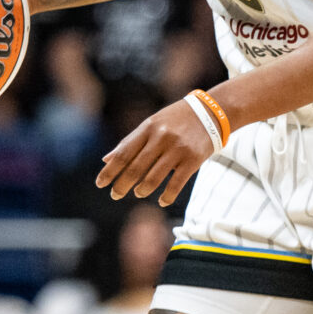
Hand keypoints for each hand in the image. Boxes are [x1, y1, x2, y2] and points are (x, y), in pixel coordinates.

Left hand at [97, 97, 214, 206]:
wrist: (212, 112)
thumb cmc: (176, 120)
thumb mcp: (152, 124)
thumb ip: (130, 142)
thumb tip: (106, 160)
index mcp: (147, 128)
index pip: (123, 153)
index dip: (109, 171)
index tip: (100, 184)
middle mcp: (161, 138)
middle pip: (135, 169)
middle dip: (121, 185)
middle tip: (115, 195)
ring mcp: (177, 149)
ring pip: (153, 178)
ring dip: (142, 190)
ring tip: (139, 193)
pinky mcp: (193, 160)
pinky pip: (176, 184)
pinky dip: (167, 196)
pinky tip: (162, 201)